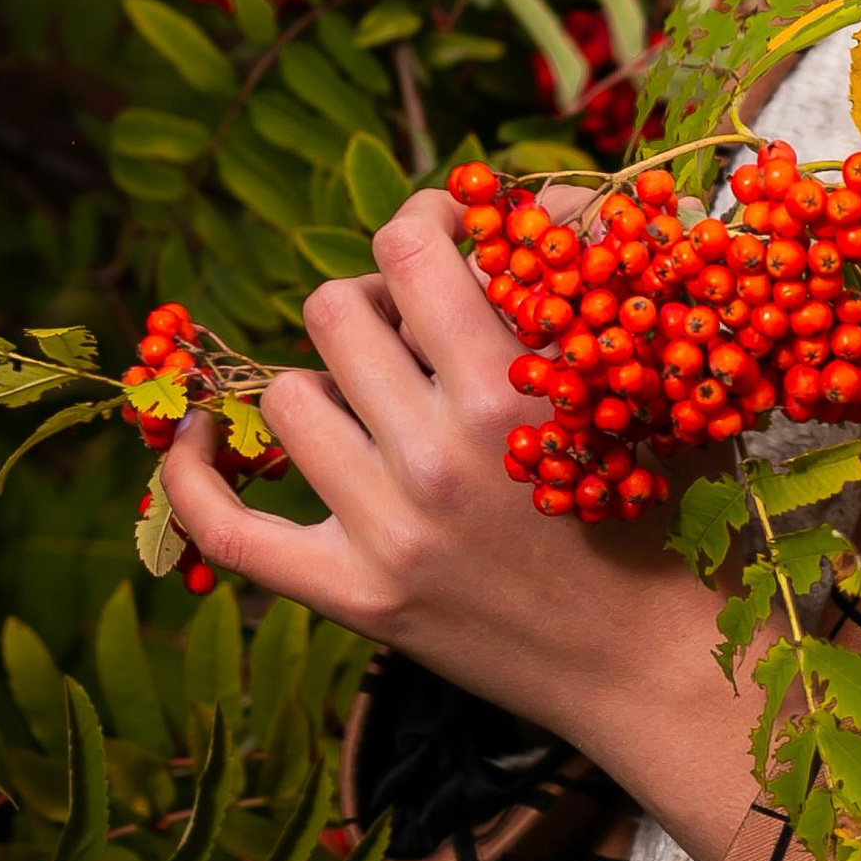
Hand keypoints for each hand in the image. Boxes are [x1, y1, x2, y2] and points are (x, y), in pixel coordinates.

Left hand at [158, 191, 755, 860]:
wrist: (657, 663)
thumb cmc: (667, 512)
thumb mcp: (647, 383)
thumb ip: (593, 279)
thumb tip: (535, 197)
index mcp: (515, 387)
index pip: (411, 249)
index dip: (419, 221)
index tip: (442, 235)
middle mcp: (441, 453)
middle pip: (333, 311)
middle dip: (368, 301)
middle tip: (407, 328)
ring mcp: (389, 529)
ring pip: (285, 397)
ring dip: (323, 383)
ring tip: (369, 404)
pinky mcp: (356, 597)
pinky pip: (231, 528)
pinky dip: (193, 478)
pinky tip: (198, 438)